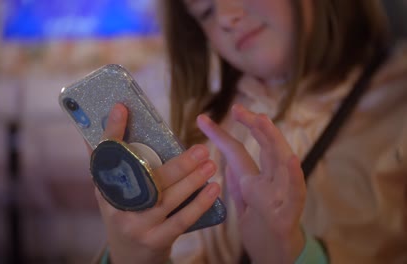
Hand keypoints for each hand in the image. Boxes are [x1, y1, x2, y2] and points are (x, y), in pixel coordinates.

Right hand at [93, 103, 220, 263]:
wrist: (129, 257)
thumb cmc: (123, 214)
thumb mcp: (109, 192)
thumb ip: (106, 162)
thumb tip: (92, 126)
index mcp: (105, 188)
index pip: (106, 157)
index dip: (113, 132)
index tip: (121, 108)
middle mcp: (117, 207)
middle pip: (147, 180)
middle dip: (177, 164)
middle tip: (200, 148)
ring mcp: (137, 226)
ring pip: (167, 199)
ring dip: (192, 180)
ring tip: (210, 163)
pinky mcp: (156, 240)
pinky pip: (181, 220)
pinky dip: (199, 203)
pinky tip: (213, 188)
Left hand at [197, 104, 305, 263]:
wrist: (275, 258)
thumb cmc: (261, 231)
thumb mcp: (244, 205)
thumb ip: (238, 183)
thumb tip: (226, 162)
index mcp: (255, 181)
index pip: (238, 152)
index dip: (221, 134)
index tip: (201, 119)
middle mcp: (270, 184)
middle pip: (264, 149)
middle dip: (253, 127)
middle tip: (238, 108)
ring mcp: (280, 198)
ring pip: (281, 164)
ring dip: (272, 141)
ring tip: (261, 120)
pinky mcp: (288, 216)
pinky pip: (294, 194)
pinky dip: (293, 176)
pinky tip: (290, 158)